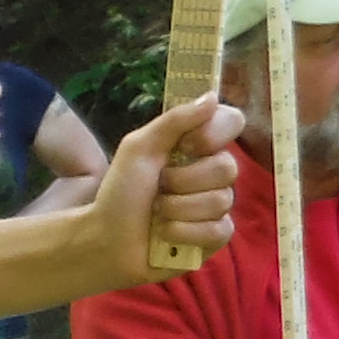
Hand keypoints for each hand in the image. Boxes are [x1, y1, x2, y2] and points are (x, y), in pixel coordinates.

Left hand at [92, 96, 243, 282]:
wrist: (107, 241)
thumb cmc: (120, 193)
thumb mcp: (139, 148)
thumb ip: (175, 121)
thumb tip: (213, 97)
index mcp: (195, 146)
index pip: (231, 122)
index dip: (213, 134)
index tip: (186, 146)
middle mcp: (211, 172)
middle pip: (227, 167)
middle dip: (184, 180)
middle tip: (159, 187)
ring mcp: (216, 206)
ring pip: (221, 200)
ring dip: (179, 208)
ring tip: (157, 214)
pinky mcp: (215, 238)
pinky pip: (219, 230)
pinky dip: (186, 232)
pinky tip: (167, 235)